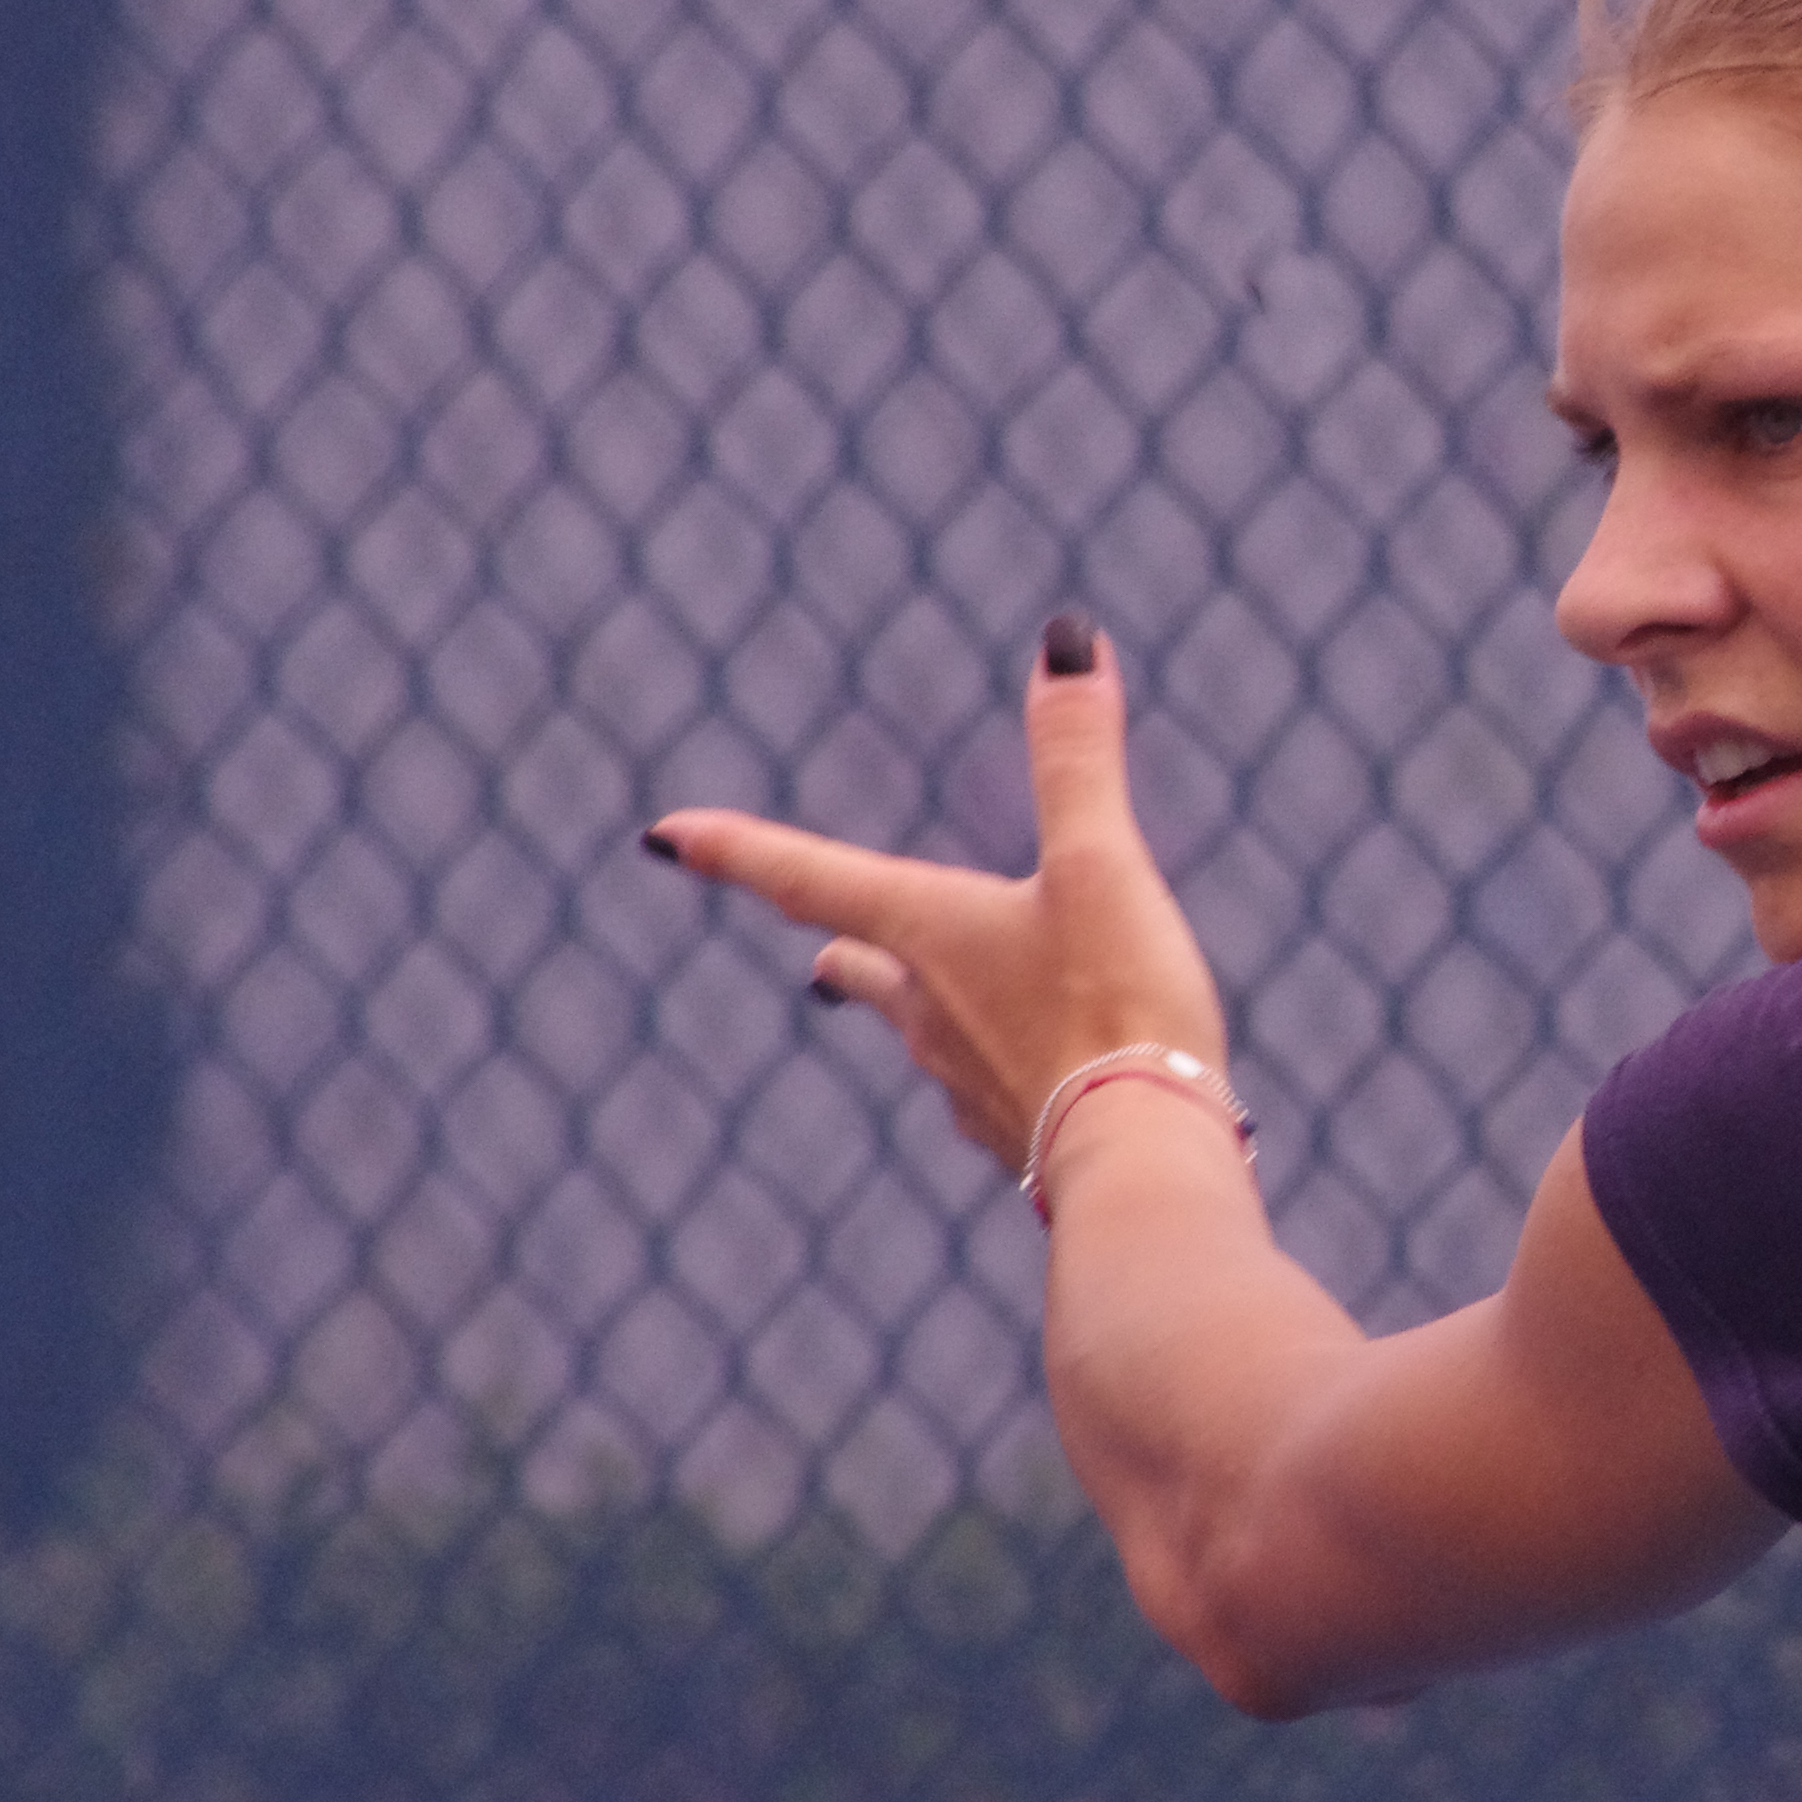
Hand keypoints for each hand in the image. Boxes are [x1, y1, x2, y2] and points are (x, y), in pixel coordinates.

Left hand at [642, 613, 1228, 1171]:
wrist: (1138, 1164)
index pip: (805, 876)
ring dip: (927, 1010)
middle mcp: (926, 1012)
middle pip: (863, 970)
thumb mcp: (1100, 867)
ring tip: (940, 1006)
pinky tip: (1031, 1082)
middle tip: (820, 952)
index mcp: (925, 935)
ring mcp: (966, 1085)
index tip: (662, 835)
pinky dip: (1001, 1069)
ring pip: (924, 1036)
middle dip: (844, 951)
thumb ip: (1078, 758)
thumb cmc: (1112, 1008)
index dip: (733, 846)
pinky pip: (991, 1094)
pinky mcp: (1020, 1141)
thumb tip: (1067, 637)